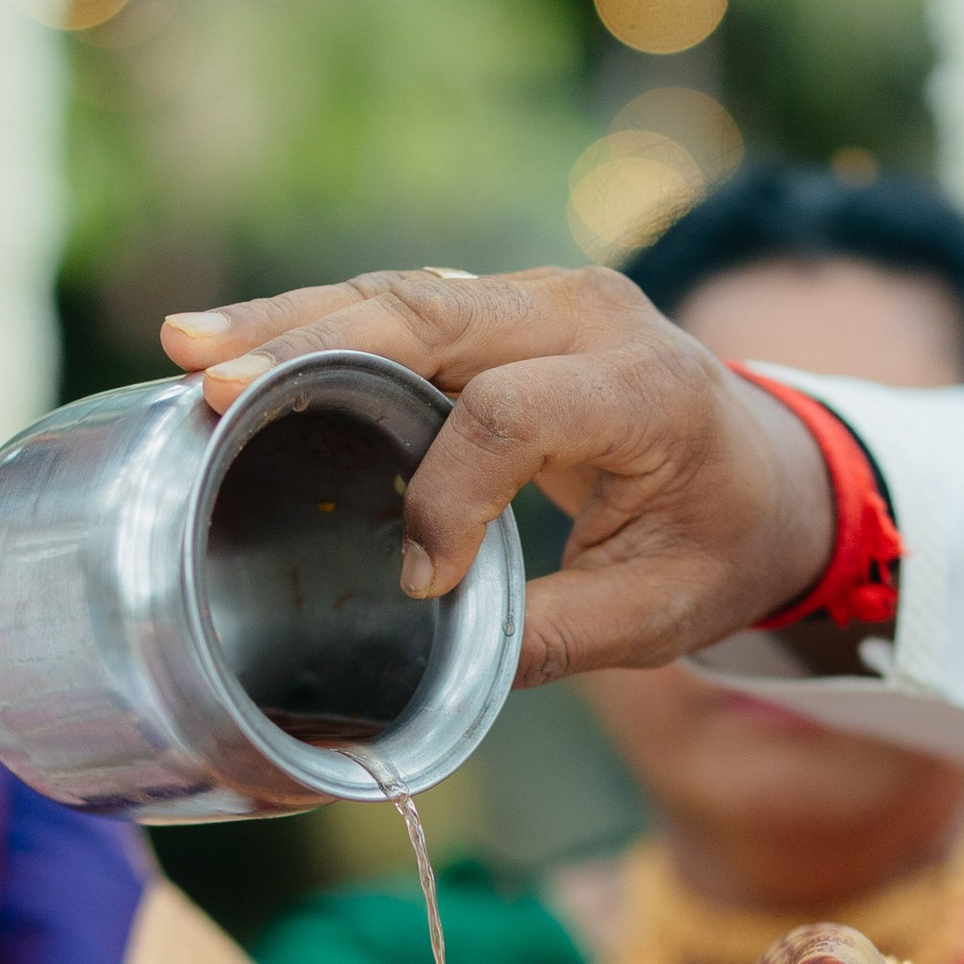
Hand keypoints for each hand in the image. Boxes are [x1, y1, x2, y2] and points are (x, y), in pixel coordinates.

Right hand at [157, 265, 835, 683]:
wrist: (776, 477)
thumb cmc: (721, 546)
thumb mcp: (660, 616)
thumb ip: (553, 639)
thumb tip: (435, 668)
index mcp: (644, 387)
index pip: (513, 412)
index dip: (449, 496)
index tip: (424, 582)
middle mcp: (589, 315)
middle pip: (434, 315)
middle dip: (313, 349)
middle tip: (211, 387)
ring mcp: (542, 296)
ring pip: (402, 295)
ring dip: (288, 323)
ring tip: (187, 350)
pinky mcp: (503, 307)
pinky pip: (402, 307)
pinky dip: (314, 327)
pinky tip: (226, 344)